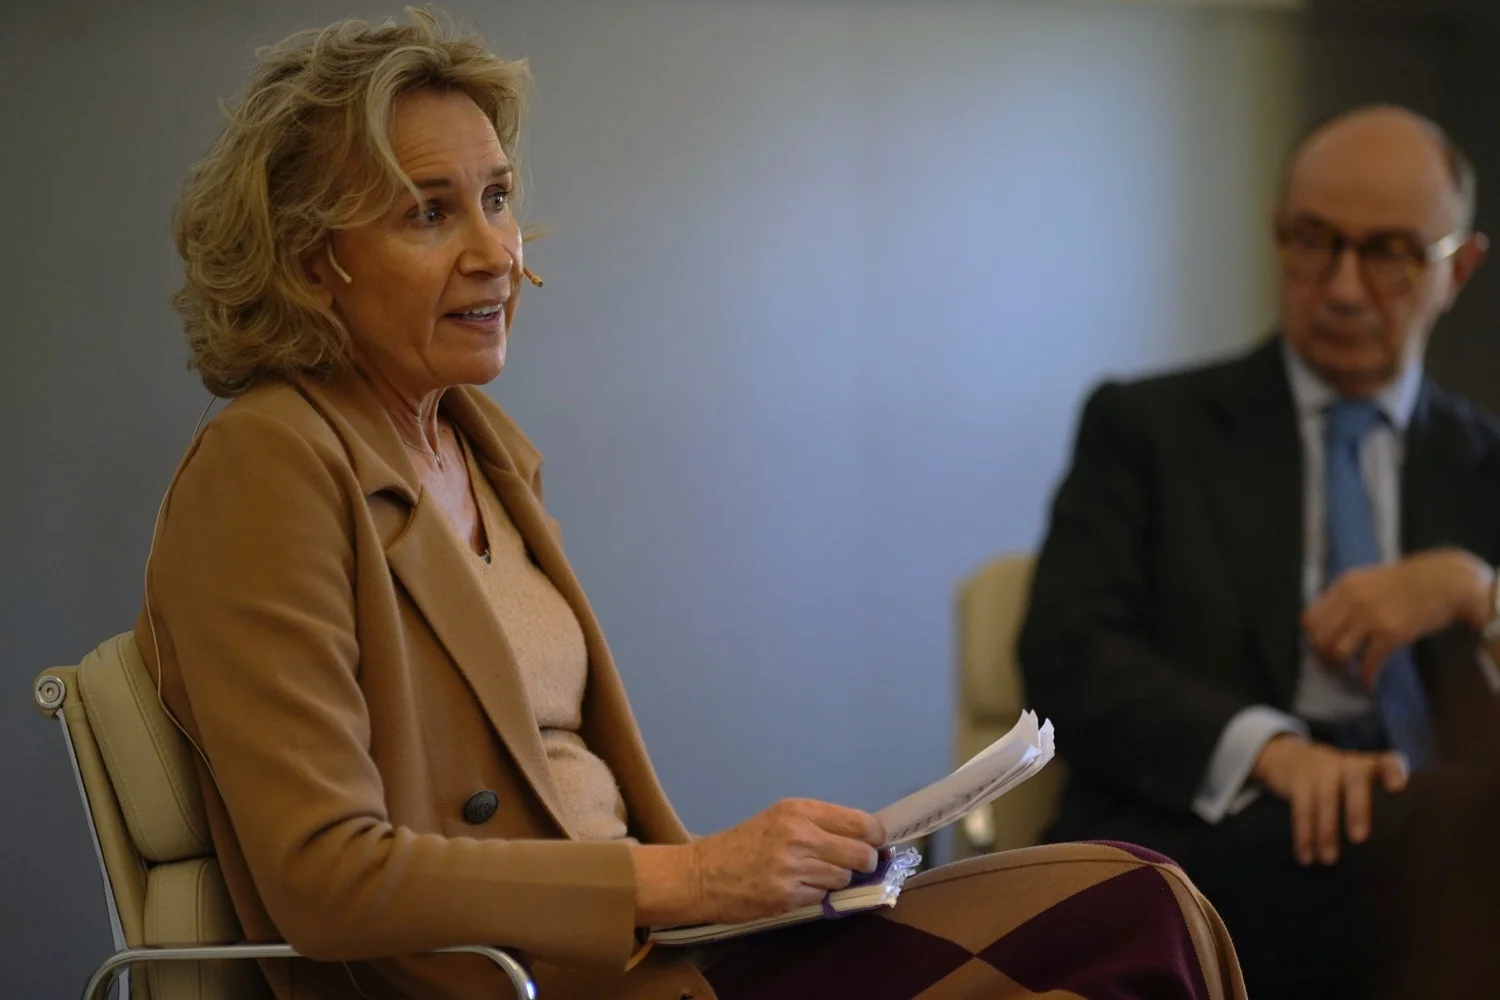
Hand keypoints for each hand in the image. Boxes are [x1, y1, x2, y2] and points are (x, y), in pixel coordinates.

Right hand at [634, 799, 883, 927]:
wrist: (703, 874)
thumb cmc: (744, 844)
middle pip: (861, 853)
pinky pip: (822, 897)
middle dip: (864, 864)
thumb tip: (868, 839)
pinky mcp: (787, 895)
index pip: (862, 823)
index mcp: (799, 810)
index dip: (876, 837)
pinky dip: (815, 895)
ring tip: (812, 875)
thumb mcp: (780, 820)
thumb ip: (820, 825)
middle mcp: (799, 834)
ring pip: (843, 877)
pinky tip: (795, 888)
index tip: (875, 844)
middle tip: (854, 866)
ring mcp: (793, 867)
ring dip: (836, 881)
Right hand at [1251, 734, 1406, 865]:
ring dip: (1326, 830)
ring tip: (1329, 860)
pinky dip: (1303, 835)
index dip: (1392, 772)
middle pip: (1354, 780)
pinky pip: (1301, 808)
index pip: (1387, 763)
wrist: (1296, 758)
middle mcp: (1348, 764)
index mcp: (1371, 766)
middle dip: (1356, 808)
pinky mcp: (1299, 781)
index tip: (1397, 787)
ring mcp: (1321, 770)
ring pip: (1324, 798)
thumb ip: (1386, 807)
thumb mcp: (1364, 783)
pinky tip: (1307, 857)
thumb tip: (1408, 853)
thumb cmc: (1345, 785)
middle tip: (1359, 838)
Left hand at [1302, 548, 1492, 686]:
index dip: (1311, 638)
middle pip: (1320, 638)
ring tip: (1348, 672)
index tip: (1320, 648)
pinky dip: (1365, 677)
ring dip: (1340, 668)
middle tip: (1332, 665)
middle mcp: (1353, 600)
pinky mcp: (1391, 634)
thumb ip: (1348, 598)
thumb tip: (1330, 624)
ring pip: (1337, 652)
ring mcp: (1371, 617)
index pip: (1310, 618)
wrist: (1445, 581)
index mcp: (1344, 586)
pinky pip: (1368, 663)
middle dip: (1322, 657)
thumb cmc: (1409, 582)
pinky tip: (1368, 683)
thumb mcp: (1369, 580)